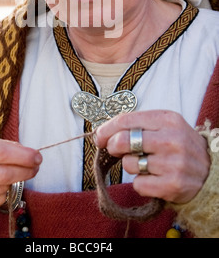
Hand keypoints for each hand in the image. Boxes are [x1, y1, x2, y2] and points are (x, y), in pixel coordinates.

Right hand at [0, 136, 41, 214]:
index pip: (0, 153)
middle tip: (35, 168)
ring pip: (1, 189)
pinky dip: (3, 194)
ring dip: (14, 182)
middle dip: (25, 171)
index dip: (23, 156)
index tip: (37, 157)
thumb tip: (29, 155)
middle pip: (3, 175)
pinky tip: (0, 186)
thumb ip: (3, 146)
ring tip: (13, 174)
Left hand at [95, 110, 209, 203]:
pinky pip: (138, 184)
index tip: (99, 136)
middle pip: (123, 141)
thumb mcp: (165, 126)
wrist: (210, 172)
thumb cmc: (179, 146)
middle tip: (115, 150)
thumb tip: (103, 133)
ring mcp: (173, 163)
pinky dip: (141, 183)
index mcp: (167, 119)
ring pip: (129, 164)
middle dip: (113, 146)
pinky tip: (154, 179)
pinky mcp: (172, 185)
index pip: (126, 119)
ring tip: (147, 165)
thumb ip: (138, 126)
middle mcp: (171, 139)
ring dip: (131, 166)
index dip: (107, 129)